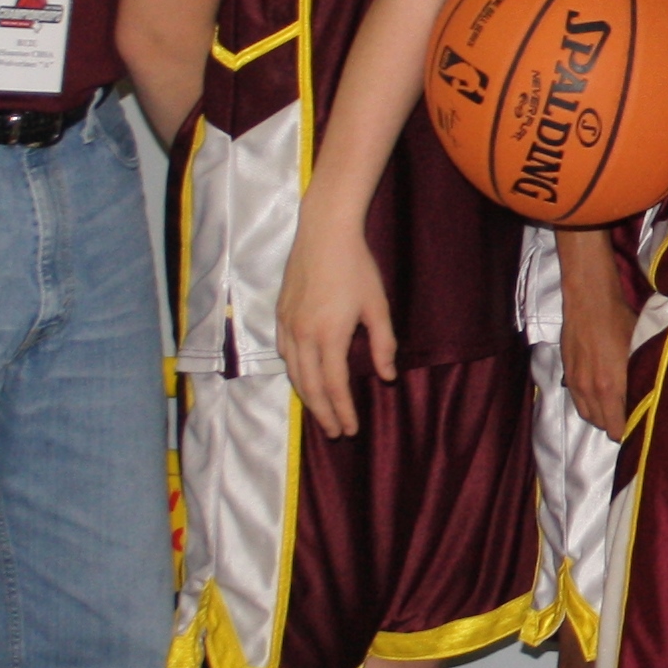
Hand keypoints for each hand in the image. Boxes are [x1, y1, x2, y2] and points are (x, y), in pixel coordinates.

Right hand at [276, 221, 395, 437]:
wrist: (324, 234)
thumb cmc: (357, 268)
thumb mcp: (378, 306)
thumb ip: (383, 344)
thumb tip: (387, 376)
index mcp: (329, 336)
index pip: (334, 386)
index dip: (342, 410)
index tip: (350, 429)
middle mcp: (303, 335)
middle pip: (310, 386)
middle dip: (323, 413)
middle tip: (336, 433)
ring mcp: (287, 325)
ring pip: (293, 373)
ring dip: (307, 397)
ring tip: (321, 413)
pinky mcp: (279, 315)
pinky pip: (284, 354)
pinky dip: (294, 374)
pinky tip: (303, 379)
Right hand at [557, 232, 638, 438]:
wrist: (589, 300)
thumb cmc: (619, 321)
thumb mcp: (638, 348)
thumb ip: (641, 376)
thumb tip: (651, 393)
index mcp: (610, 387)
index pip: (618, 426)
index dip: (629, 430)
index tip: (640, 425)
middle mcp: (591, 390)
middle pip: (602, 425)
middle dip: (616, 426)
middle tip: (630, 418)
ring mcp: (576, 383)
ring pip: (588, 416)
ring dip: (601, 416)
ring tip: (616, 410)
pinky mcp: (567, 375)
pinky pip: (577, 402)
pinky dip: (588, 405)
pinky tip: (600, 397)